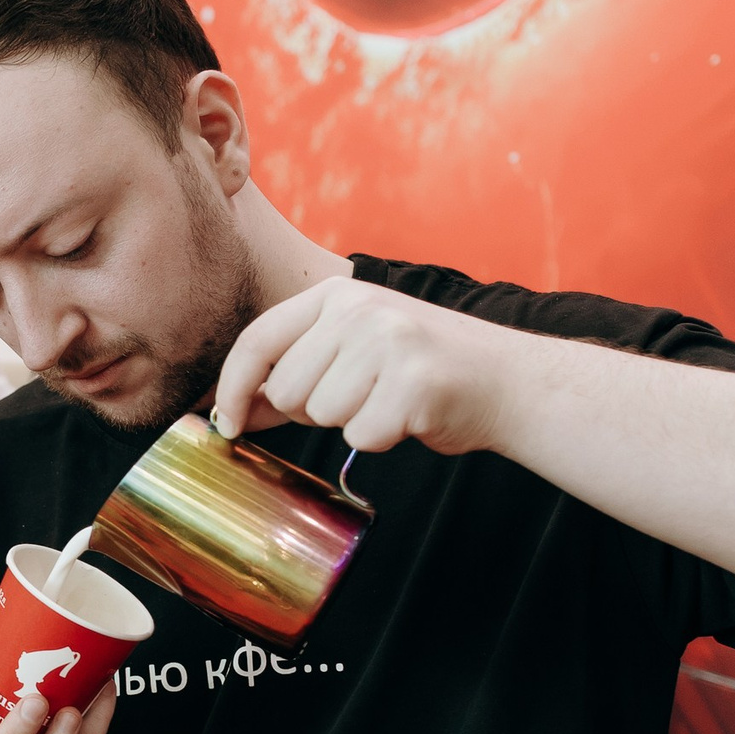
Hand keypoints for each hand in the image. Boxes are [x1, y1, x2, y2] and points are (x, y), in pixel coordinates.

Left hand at [212, 276, 527, 454]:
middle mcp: (360, 309)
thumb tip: (232, 413)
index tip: (227, 425)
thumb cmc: (420, 372)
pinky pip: (361, 435)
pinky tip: (411, 415)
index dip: (233, 388)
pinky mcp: (413, 382)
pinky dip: (383, 437)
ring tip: (389, 399)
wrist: (508, 381)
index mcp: (336, 295)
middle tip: (361, 397)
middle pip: (286, 389)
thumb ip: (295, 372)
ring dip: (352, 421)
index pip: (258, 340)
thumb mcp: (352, 350)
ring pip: (322, 414)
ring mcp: (388, 341)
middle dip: (312, 410)